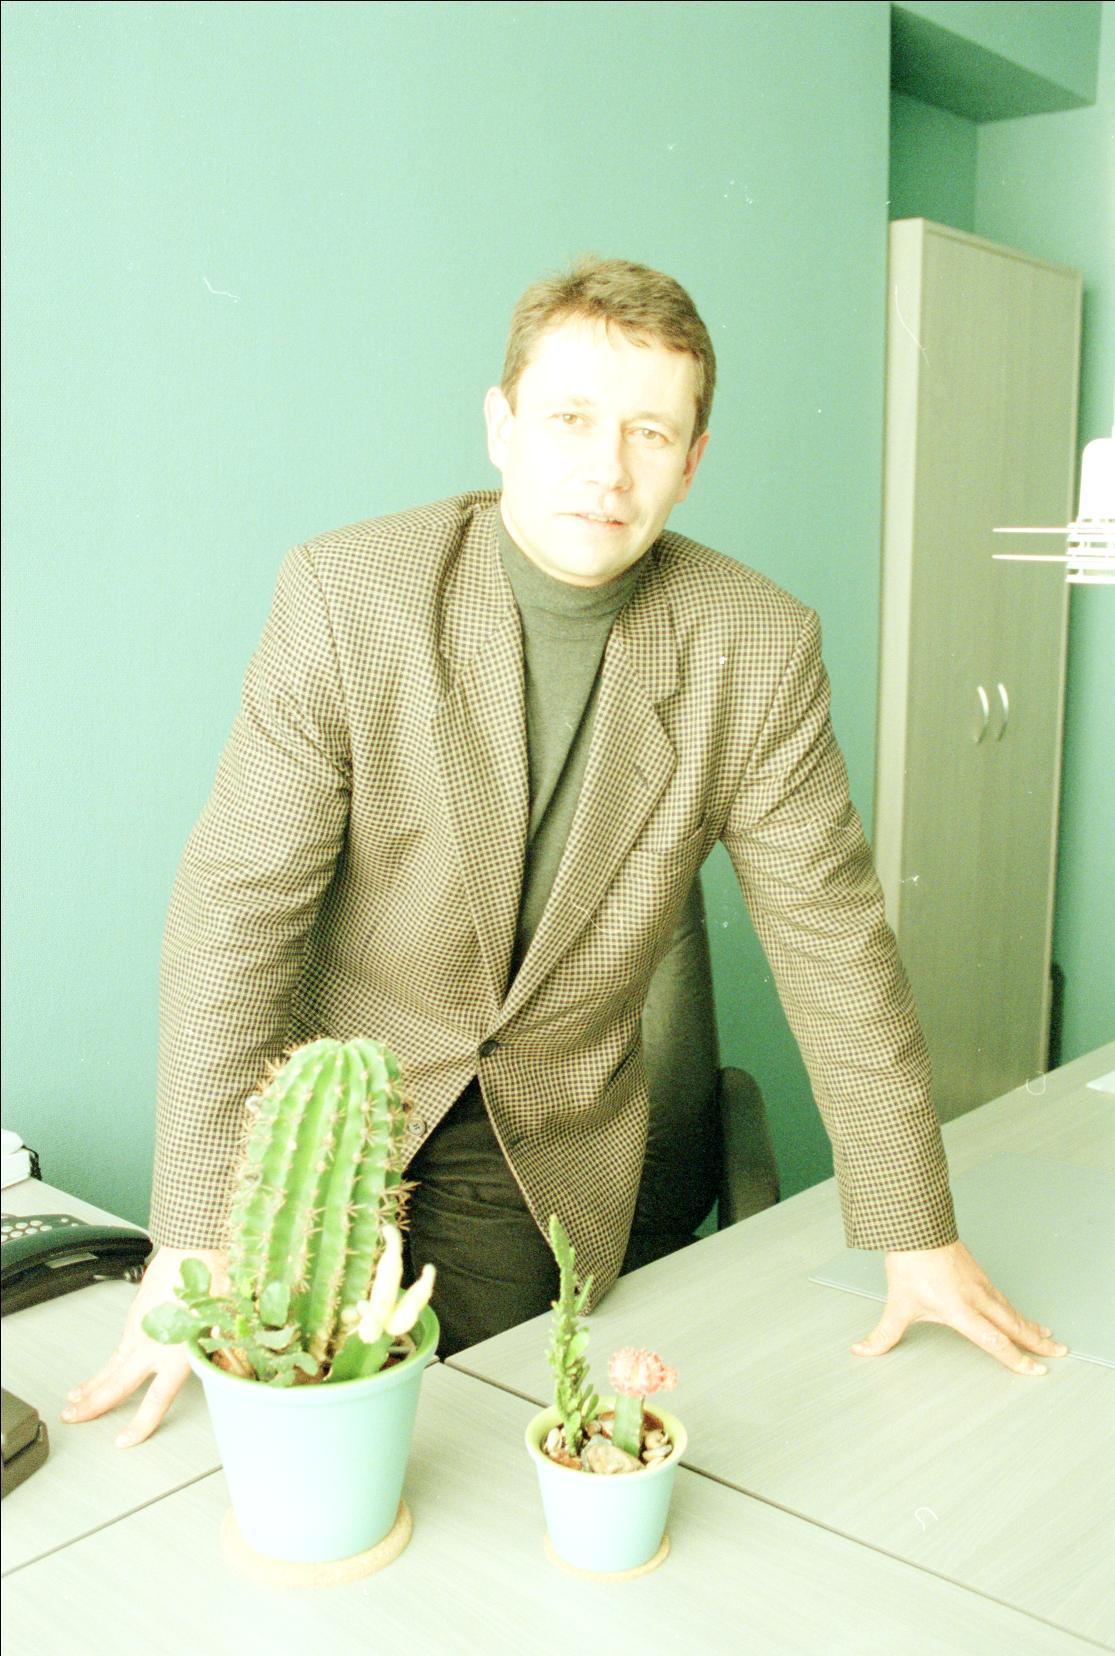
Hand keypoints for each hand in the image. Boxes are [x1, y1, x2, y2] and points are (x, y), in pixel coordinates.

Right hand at [62, 1244, 228, 1446]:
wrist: (193, 1245)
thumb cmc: (213, 1279)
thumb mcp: (228, 1322)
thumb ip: (222, 1351)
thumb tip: (232, 1367)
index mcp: (177, 1353)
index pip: (155, 1401)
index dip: (139, 1425)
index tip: (125, 1440)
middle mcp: (153, 1345)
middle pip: (117, 1384)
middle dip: (93, 1405)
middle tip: (73, 1419)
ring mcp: (140, 1328)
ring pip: (111, 1364)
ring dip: (92, 1383)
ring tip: (75, 1399)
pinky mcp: (135, 1313)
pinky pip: (118, 1344)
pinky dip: (107, 1359)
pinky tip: (104, 1366)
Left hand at [850, 1239, 1067, 1375]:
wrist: (918, 1227)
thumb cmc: (911, 1263)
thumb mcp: (897, 1304)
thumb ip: (883, 1335)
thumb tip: (862, 1350)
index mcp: (961, 1310)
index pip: (995, 1342)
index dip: (1016, 1359)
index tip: (1035, 1370)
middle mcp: (977, 1299)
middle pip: (1014, 1326)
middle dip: (1037, 1343)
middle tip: (1058, 1354)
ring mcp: (981, 1286)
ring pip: (1012, 1311)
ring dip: (1031, 1327)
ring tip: (1048, 1339)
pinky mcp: (980, 1276)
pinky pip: (1005, 1299)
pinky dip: (1018, 1311)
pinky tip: (1022, 1315)